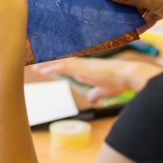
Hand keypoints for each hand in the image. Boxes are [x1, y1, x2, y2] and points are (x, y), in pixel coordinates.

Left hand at [35, 57, 162, 102]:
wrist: (128, 75)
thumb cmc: (120, 81)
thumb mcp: (105, 90)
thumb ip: (97, 93)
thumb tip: (91, 99)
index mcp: (88, 69)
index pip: (70, 66)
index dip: (58, 66)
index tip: (48, 67)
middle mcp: (83, 65)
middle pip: (62, 62)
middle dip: (49, 64)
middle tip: (36, 66)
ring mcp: (82, 65)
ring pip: (60, 63)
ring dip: (46, 65)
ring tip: (34, 67)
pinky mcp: (82, 68)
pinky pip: (62, 66)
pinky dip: (51, 67)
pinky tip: (42, 70)